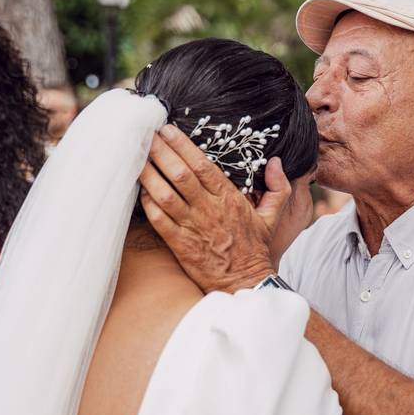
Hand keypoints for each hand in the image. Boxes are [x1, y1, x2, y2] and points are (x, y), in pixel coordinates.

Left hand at [139, 124, 291, 292]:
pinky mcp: (179, 245)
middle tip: (145, 135)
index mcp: (229, 199)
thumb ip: (277, 187)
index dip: (182, 145)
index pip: (202, 165)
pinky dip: (147, 203)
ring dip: (149, 174)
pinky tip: (140, 190)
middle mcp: (209, 210)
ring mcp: (192, 227)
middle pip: (180, 174)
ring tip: (136, 157)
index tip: (167, 130)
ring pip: (165, 194)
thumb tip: (275, 162)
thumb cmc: (255, 249)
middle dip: (160, 151)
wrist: (245, 284)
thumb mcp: (272, 217)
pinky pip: (159, 220)